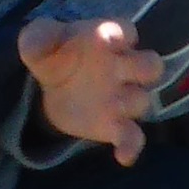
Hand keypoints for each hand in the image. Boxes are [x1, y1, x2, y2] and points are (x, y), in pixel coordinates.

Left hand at [18, 16, 161, 164]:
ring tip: (112, 108)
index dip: (122, 35)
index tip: (108, 40)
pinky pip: (133, 136)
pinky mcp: (114, 124)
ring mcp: (121, 97)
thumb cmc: (54, 55)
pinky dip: (131, 146)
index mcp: (105, 40)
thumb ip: (38, 37)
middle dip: (145, 67)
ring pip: (142, 100)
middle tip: (121, 71)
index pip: (125, 31)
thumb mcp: (38, 41)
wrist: (50, 87)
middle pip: (150, 65)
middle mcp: (122, 66)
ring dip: (131, 104)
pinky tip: (123, 156)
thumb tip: (40, 43)